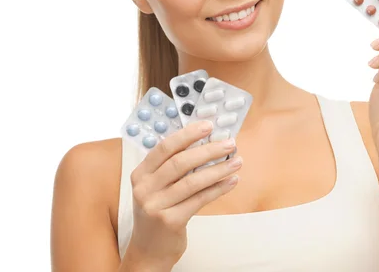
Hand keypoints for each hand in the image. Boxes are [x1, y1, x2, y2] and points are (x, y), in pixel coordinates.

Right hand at [125, 121, 241, 268]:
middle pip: (180, 162)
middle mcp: (144, 189)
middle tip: (229, 143)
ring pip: (192, 182)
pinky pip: (199, 200)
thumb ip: (172, 166)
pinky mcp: (170, 221)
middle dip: (208, 150)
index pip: (164, 147)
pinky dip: (218, 188)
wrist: (148, 251)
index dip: (187, 134)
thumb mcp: (155, 187)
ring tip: (237, 161)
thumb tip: (205, 142)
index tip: (208, 126)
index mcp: (140, 174)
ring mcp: (156, 206)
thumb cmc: (158, 212)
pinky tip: (231, 180)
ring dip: (218, 169)